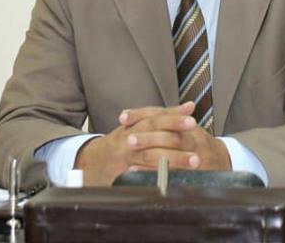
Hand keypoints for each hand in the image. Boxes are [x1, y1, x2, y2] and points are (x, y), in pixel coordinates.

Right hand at [73, 102, 229, 184]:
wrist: (90, 161)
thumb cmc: (120, 143)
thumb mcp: (139, 126)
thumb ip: (163, 117)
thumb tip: (189, 106)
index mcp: (134, 124)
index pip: (155, 116)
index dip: (173, 115)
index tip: (192, 115)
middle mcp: (127, 136)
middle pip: (151, 128)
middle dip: (174, 129)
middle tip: (194, 133)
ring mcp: (123, 154)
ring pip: (149, 153)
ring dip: (174, 158)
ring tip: (194, 161)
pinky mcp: (120, 173)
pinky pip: (138, 173)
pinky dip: (154, 174)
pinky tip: (169, 178)